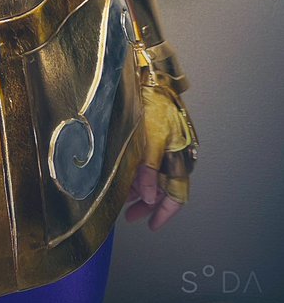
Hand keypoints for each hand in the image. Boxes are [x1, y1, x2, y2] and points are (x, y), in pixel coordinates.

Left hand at [124, 83, 197, 230]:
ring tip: (123, 199)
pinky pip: (148, 164)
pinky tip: (125, 178)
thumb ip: (148, 171)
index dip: (164, 213)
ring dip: (140, 190)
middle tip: (130, 216)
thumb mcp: (150, 140)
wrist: (151, 77)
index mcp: (180, 159)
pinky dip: (138, 175)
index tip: (151, 225)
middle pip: (163, 190)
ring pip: (154, 178)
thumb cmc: (154, 106)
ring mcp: (166, 148)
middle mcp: (175, 156)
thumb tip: (148, 198)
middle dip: (147, 205)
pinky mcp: (156, 139)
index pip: (177, 196)